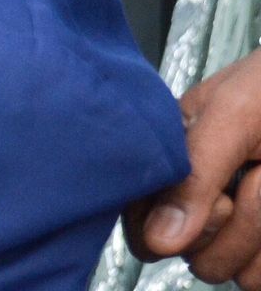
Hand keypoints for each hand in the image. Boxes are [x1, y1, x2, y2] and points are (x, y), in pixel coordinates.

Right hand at [124, 50, 260, 287]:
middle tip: (250, 174)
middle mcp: (195, 201)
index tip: (213, 192)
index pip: (141, 228)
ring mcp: (235, 229)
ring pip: (236, 272)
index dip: (172, 222)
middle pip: (195, 256)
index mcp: (167, 164)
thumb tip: (157, 243)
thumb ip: (192, 176)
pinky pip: (260, 279)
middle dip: (232, 223)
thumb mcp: (229, 116)